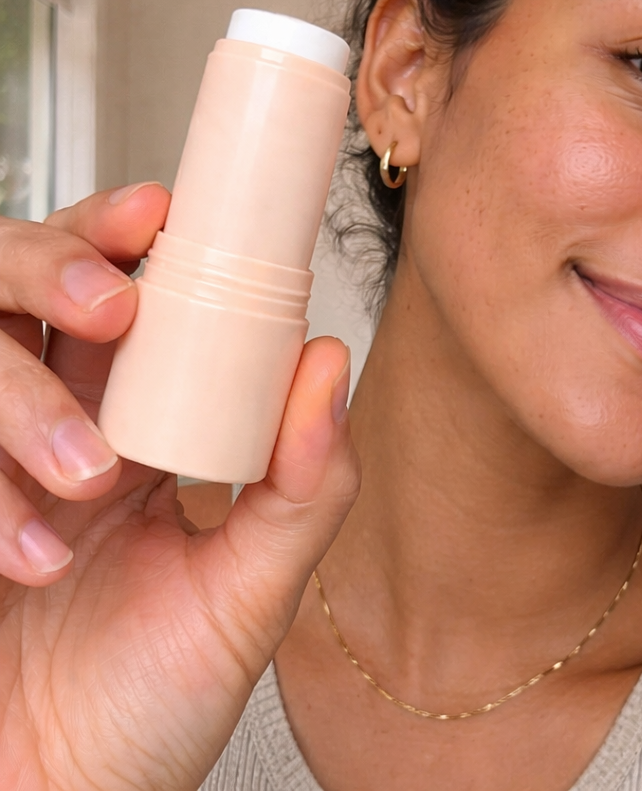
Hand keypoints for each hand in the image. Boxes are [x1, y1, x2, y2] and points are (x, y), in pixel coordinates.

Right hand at [0, 183, 359, 790]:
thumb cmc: (147, 712)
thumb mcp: (248, 598)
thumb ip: (301, 486)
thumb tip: (327, 364)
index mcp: (137, 432)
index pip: (127, 303)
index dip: (131, 243)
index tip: (164, 213)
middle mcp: (51, 431)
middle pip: (20, 290)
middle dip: (55, 266)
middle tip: (113, 299)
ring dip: (21, 393)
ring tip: (88, 475)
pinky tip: (22, 559)